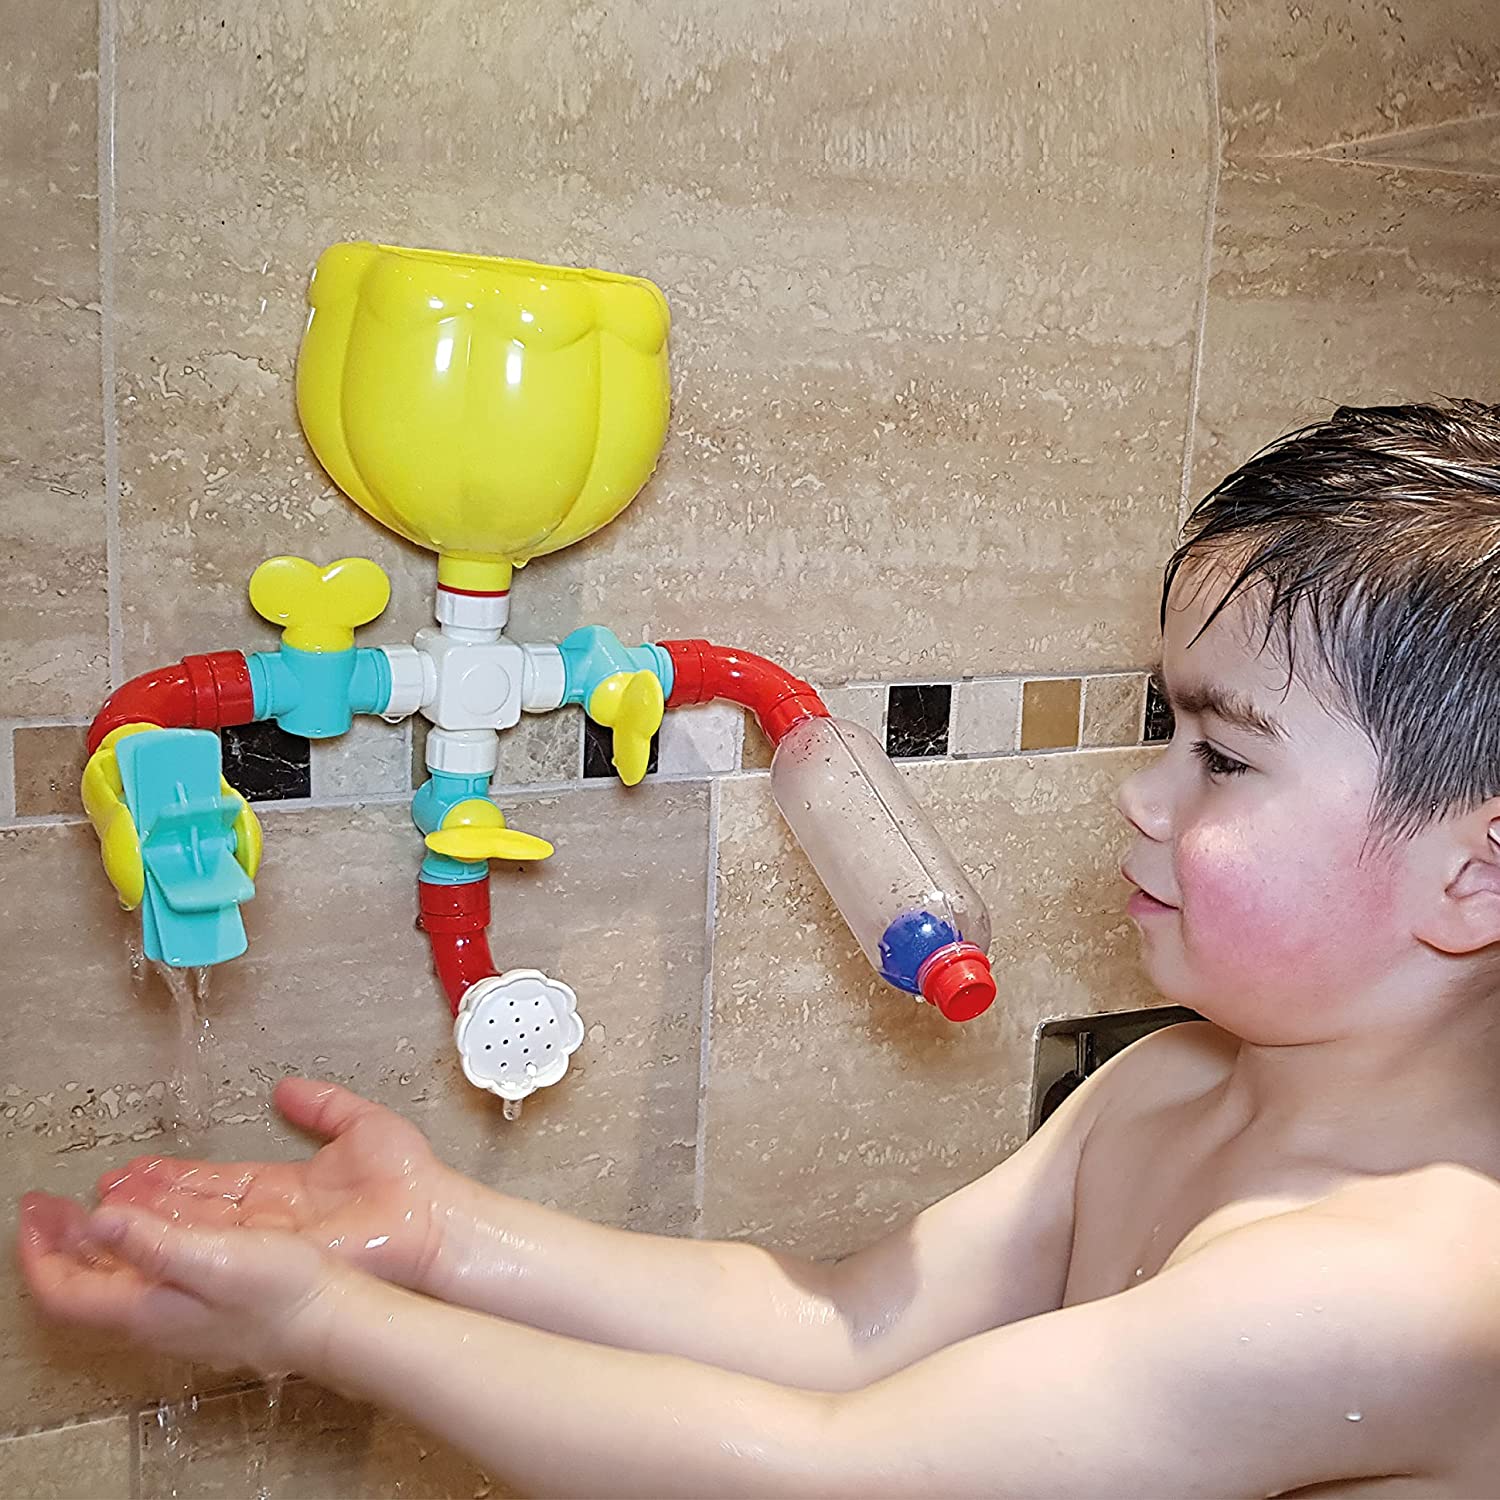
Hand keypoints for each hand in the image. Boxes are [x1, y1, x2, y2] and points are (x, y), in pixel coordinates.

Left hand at [18, 1196, 345, 1376]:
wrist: (330, 1320)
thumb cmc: (282, 1293)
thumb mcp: (214, 1257)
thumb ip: (153, 1241)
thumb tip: (98, 1221)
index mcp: (145, 1308)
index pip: (64, 1288)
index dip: (38, 1250)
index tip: (33, 1210)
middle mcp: (153, 1317)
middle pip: (84, 1285)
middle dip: (58, 1243)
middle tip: (48, 1206)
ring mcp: (179, 1314)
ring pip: (115, 1279)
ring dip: (95, 1241)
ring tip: (90, 1205)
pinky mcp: (205, 1304)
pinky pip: (148, 1274)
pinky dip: (134, 1244)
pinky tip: (150, 1224)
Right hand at [94, 1078, 458, 1291]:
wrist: (432, 1217)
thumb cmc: (410, 1181)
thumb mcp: (359, 1124)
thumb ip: (322, 1104)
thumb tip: (288, 1087)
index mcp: (285, 1189)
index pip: (217, 1183)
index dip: (175, 1178)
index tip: (137, 1171)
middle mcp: (271, 1219)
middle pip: (196, 1210)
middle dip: (147, 1202)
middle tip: (103, 1193)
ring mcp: (271, 1243)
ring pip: (198, 1231)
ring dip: (151, 1221)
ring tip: (105, 1211)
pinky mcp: (275, 1258)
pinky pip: (220, 1251)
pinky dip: (179, 1244)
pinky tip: (143, 1236)